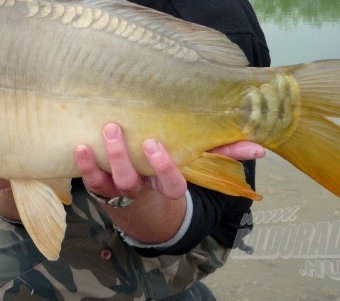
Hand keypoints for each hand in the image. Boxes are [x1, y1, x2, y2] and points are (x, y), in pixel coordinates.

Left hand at [74, 123, 264, 200]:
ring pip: (111, 181)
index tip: (155, 144)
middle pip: (132, 181)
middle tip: (117, 130)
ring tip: (104, 130)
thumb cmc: (171, 176)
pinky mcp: (101, 188)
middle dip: (124, 158)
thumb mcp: (199, 168)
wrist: (143, 210)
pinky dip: (85, 166)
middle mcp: (143, 191)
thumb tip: (260, 146)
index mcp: (167, 188)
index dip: (162, 167)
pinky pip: (91, 181)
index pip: (169, 183)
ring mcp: (119, 191)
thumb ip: (226, 153)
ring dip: (104, 158)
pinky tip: (79, 146)